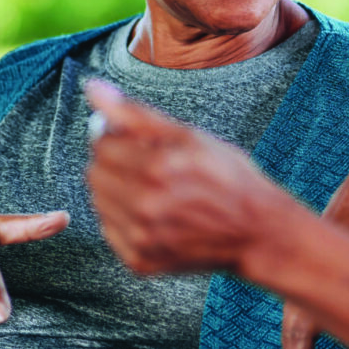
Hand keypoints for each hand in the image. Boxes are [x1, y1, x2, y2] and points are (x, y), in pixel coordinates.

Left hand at [83, 79, 300, 275]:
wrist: (258, 233)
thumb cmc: (227, 177)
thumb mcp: (189, 136)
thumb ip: (134, 113)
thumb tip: (91, 86)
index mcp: (157, 168)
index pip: (101, 143)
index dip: (117, 138)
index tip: (139, 143)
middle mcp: (145, 207)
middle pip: (95, 174)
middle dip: (114, 164)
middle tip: (147, 167)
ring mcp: (141, 239)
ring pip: (98, 202)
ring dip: (116, 192)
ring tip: (152, 192)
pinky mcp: (140, 262)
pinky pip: (109, 231)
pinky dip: (123, 220)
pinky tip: (153, 216)